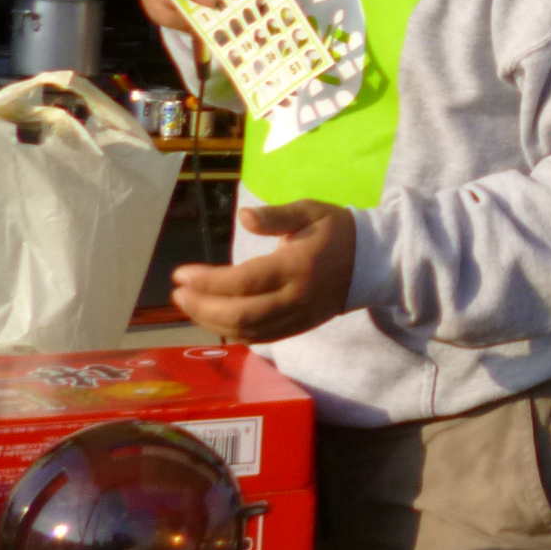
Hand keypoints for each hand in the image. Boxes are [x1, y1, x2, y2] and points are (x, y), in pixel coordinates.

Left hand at [172, 202, 355, 340]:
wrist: (372, 262)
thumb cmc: (336, 231)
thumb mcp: (310, 211)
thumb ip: (276, 216)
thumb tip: (243, 217)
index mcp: (297, 266)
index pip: (244, 281)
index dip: (208, 282)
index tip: (181, 274)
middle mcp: (296, 297)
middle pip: (241, 314)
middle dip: (203, 307)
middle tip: (178, 294)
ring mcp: (298, 316)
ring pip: (248, 331)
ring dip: (212, 322)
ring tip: (190, 306)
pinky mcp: (299, 327)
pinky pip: (261, 338)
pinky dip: (233, 333)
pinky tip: (215, 321)